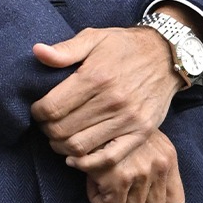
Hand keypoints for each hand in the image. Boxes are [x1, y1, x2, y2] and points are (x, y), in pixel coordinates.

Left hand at [31, 26, 180, 168]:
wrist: (165, 55)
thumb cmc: (124, 46)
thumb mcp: (94, 37)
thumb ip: (65, 49)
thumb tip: (37, 52)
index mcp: (95, 76)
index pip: (53, 107)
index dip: (37, 112)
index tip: (37, 110)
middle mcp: (111, 100)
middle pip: (63, 130)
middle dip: (47, 130)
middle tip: (46, 125)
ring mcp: (127, 119)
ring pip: (81, 147)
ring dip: (62, 147)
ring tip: (59, 138)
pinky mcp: (140, 133)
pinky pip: (109, 159)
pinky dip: (87, 164)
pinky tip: (76, 158)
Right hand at [85, 128, 184, 202]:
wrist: (93, 107)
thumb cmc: (115, 122)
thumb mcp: (143, 135)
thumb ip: (151, 161)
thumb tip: (148, 195)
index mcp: (167, 156)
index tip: (140, 195)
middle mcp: (158, 165)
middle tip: (120, 194)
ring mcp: (140, 172)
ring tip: (106, 186)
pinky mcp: (118, 177)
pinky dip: (100, 202)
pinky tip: (93, 182)